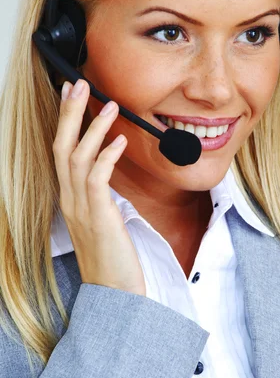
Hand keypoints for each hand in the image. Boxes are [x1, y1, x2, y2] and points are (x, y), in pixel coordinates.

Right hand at [53, 79, 145, 295]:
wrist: (116, 293)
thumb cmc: (113, 257)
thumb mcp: (104, 220)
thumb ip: (102, 195)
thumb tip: (110, 168)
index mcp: (71, 199)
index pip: (62, 152)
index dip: (65, 122)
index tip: (72, 96)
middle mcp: (70, 200)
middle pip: (62, 147)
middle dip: (69, 113)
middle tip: (78, 84)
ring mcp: (82, 209)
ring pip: (77, 158)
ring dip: (93, 128)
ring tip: (110, 105)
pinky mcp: (99, 217)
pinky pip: (97, 179)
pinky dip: (106, 156)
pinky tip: (120, 141)